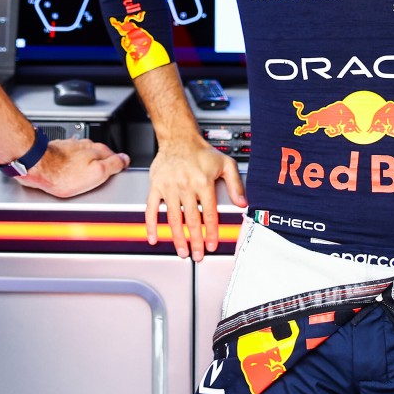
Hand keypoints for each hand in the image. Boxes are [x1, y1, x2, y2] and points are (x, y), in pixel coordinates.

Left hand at [18, 138, 130, 197]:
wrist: (36, 167)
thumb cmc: (62, 173)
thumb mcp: (96, 173)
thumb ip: (113, 165)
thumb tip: (125, 159)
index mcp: (97, 150)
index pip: (115, 155)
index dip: (118, 165)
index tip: (118, 171)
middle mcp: (84, 146)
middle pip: (99, 155)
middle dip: (101, 164)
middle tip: (100, 177)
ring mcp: (70, 147)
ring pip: (84, 155)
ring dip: (85, 164)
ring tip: (84, 177)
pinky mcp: (57, 152)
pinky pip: (69, 159)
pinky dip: (71, 165)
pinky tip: (68, 173)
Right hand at [146, 138, 246, 260]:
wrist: (178, 138)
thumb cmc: (201, 152)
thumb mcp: (225, 164)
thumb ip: (236, 184)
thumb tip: (242, 203)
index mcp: (203, 182)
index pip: (209, 213)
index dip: (211, 232)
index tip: (212, 244)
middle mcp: (185, 185)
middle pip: (191, 220)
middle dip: (195, 241)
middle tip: (198, 255)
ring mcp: (169, 187)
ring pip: (173, 218)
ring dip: (177, 237)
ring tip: (182, 251)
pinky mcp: (155, 186)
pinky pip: (150, 209)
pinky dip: (151, 225)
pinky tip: (154, 238)